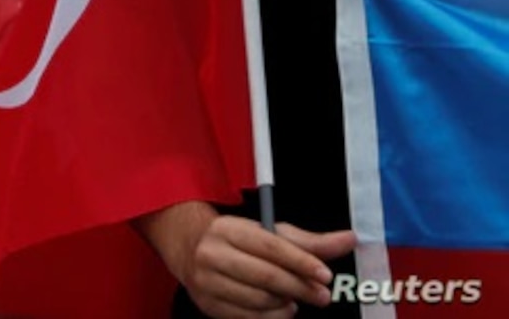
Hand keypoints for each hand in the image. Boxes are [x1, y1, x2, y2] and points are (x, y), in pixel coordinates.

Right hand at [147, 206, 349, 317]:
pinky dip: (272, 316)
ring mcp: (207, 281)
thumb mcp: (269, 233)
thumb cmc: (240, 241)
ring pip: (259, 300)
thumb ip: (310, 241)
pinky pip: (249, 317)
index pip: (270, 246)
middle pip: (266, 276)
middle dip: (300, 288)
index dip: (301, 262)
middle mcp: (212, 254)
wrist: (190, 249)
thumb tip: (349, 239)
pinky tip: (279, 307)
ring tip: (293, 299)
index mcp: (228, 229)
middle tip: (322, 296)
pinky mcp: (208, 305)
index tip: (325, 275)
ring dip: (285, 304)